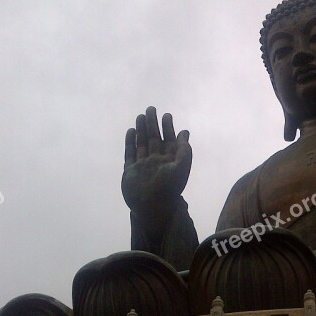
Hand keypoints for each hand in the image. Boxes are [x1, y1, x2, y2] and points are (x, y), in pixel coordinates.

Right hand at [121, 106, 192, 221]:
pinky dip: (130, 142)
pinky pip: (130, 153)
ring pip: (142, 143)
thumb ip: (184, 151)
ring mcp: (143, 166)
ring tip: (141, 116)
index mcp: (170, 162)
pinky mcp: (130, 171)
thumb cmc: (169, 189)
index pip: (170, 141)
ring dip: (142, 130)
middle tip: (151, 108)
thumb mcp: (181, 168)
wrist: (151, 207)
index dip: (169, 128)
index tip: (167, 115)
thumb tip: (185, 133)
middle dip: (154, 124)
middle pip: (155, 139)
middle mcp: (157, 162)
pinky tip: (131, 131)